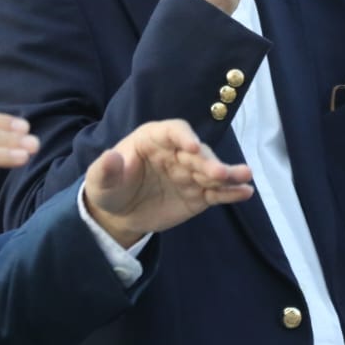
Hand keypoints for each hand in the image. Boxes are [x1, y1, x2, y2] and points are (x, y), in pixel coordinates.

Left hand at [83, 119, 253, 247]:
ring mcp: (190, 174)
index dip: (184, 137)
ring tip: (245, 177)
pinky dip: (231, 192)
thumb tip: (111, 157)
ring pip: (212, 171)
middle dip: (209, 162)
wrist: (119, 213)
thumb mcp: (99, 181)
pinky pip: (216, 192)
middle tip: (219, 173)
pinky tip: (245, 192)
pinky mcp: (198, 195)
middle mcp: (176, 152)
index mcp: (153, 139)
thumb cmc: (109, 188)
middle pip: (198, 153)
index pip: (172, 131)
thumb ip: (105, 169)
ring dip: (229, 174)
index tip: (193, 146)